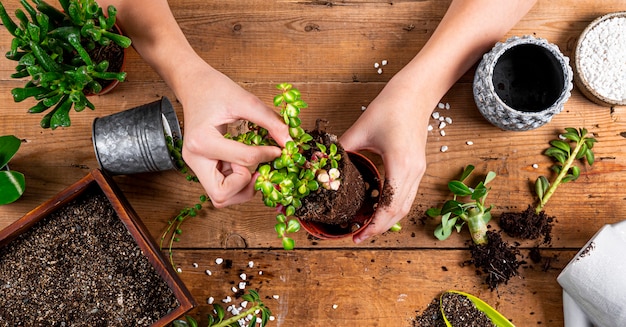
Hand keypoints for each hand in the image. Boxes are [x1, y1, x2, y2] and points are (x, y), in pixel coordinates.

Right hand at [178, 65, 290, 206]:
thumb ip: (270, 121)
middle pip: (221, 195)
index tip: (278, 149)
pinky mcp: (201, 166)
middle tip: (259, 170)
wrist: (194, 84)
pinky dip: (237, 184)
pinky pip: (221, 187)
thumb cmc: (215, 89)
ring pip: (220, 197)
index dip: (267, 156)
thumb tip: (289, 142)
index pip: (243, 161)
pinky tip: (245, 166)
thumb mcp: (245, 100)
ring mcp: (196, 165)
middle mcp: (195, 158)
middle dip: (246, 186)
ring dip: (241, 189)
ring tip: (252, 168)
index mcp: (202, 141)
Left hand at [340, 77, 431, 243]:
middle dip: (378, 228)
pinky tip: (377, 207)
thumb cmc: (389, 107)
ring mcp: (419, 170)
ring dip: (387, 219)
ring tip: (366, 226)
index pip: (388, 208)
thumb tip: (318, 164)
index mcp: (400, 165)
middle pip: (399, 212)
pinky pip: (406, 194)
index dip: (373, 226)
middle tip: (357, 236)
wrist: (415, 93)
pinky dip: (392, 206)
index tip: (356, 236)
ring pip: (405, 205)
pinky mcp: (417, 166)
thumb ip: (341, 150)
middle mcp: (413, 172)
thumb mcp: (360, 130)